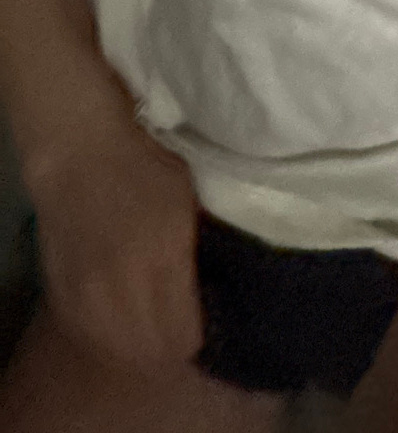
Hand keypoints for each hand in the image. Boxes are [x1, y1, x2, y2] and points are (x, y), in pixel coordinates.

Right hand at [26, 96, 202, 370]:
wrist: (80, 156)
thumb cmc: (146, 168)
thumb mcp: (190, 202)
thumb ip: (202, 249)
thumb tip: (221, 288)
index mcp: (164, 256)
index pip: (184, 334)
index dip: (201, 336)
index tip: (210, 322)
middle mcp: (122, 286)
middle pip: (154, 353)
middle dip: (175, 347)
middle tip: (186, 326)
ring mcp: (88, 297)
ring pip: (122, 354)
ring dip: (143, 348)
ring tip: (157, 327)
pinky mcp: (64, 300)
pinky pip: (94, 341)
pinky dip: (114, 338)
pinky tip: (127, 320)